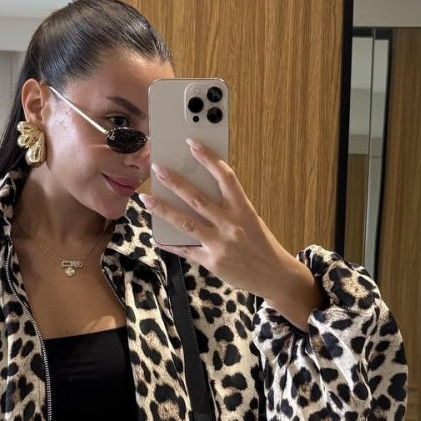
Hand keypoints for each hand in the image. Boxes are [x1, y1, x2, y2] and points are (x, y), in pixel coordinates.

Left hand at [140, 139, 324, 329]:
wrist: (274, 276)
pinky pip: (186, 250)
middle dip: (175, 182)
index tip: (192, 143)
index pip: (226, 178)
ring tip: (146, 199)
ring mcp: (220, 244)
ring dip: (163, 210)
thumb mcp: (250, 219)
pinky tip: (156, 237)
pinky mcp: (212, 262)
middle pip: (198, 199)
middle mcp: (231, 225)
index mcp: (244, 209)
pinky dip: (169, 243)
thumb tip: (198, 192)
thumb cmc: (260, 243)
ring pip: (186, 223)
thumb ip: (228, 207)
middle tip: (157, 168)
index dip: (209, 159)